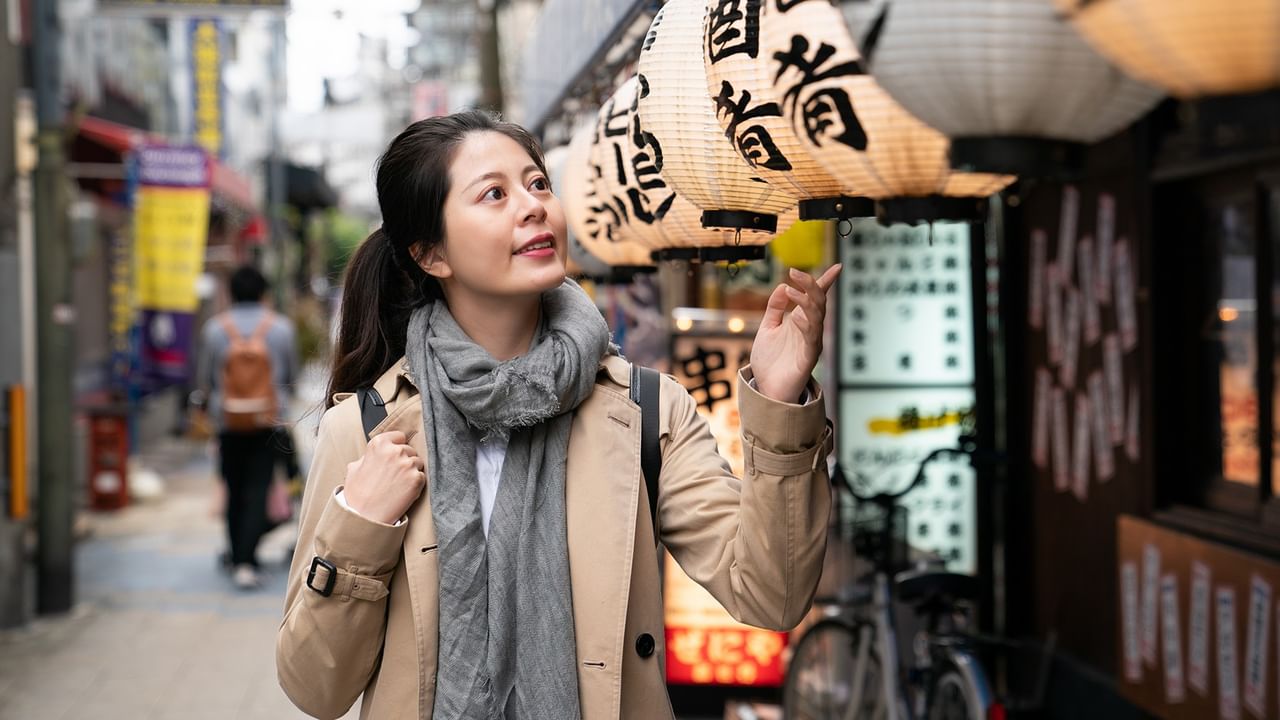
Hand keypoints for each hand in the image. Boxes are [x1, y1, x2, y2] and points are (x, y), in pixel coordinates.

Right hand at [343, 431, 424, 524]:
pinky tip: (403, 492)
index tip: (394, 456)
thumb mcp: (355, 467)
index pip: (399, 436)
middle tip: (394, 476)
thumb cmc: (357, 494)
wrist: (364, 516)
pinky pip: (422, 476)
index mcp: (379, 444)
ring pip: (418, 462)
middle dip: (404, 460)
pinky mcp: (416, 479)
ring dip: (411, 471)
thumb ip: (369, 455)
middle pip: (410, 450)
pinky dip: (415, 484)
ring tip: (398, 484)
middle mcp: (395, 451)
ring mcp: (407, 464)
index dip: (397, 446)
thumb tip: (378, 452)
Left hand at [750, 265, 841, 402]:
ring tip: (791, 289)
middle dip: (810, 285)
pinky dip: (805, 325)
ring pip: (817, 317)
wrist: (767, 389)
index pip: (817, 297)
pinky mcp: (808, 357)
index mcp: (801, 321)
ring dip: (806, 301)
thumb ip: (775, 308)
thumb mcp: (768, 328)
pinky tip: (796, 317)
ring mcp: (811, 343)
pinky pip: (811, 338)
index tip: (837, 267)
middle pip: (818, 302)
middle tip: (794, 272)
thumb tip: (783, 286)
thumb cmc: (770, 361)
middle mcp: (810, 329)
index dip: (826, 281)